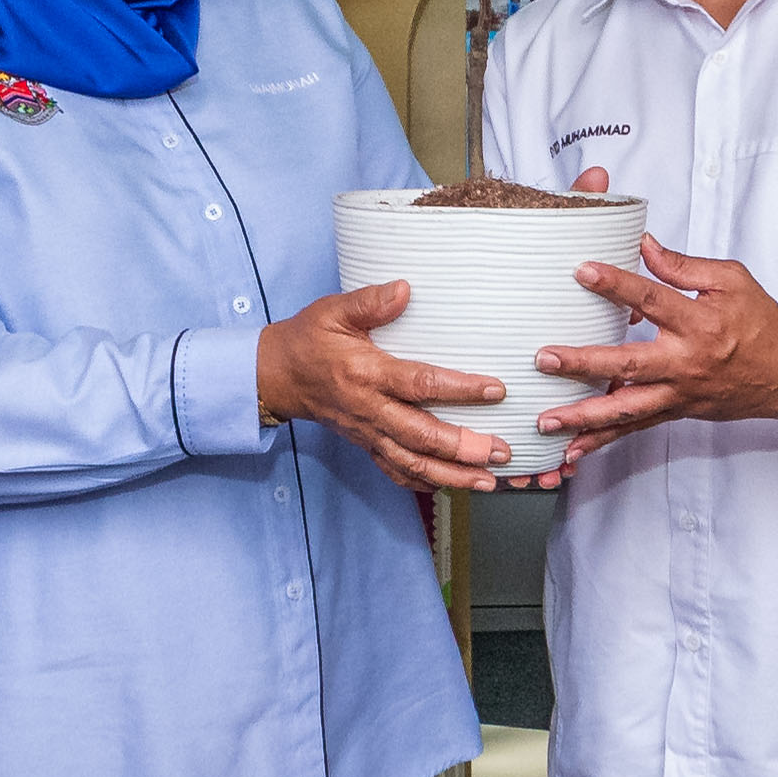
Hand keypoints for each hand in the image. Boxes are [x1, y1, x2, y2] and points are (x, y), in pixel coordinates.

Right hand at [260, 276, 511, 494]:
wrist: (277, 376)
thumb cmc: (308, 339)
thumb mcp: (333, 311)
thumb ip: (370, 302)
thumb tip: (405, 289)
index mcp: (366, 373)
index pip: (420, 384)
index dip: (459, 389)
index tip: (494, 390)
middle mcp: (369, 409)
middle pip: (421, 435)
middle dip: (463, 448)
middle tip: (501, 451)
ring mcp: (367, 432)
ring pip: (412, 462)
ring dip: (452, 475)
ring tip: (487, 480)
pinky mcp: (365, 444)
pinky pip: (394, 470)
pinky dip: (423, 483)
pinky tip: (450, 487)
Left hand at [530, 239, 777, 441]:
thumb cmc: (761, 322)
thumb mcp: (732, 281)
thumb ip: (685, 266)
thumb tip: (644, 245)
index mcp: (699, 323)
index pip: (652, 299)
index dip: (616, 284)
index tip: (582, 271)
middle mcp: (686, 362)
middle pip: (628, 363)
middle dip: (583, 363)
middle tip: (544, 358)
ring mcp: (679, 393)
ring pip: (626, 408)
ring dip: (584, 415)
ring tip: (546, 419)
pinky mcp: (677, 412)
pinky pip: (635, 429)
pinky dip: (603, 440)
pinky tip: (571, 449)